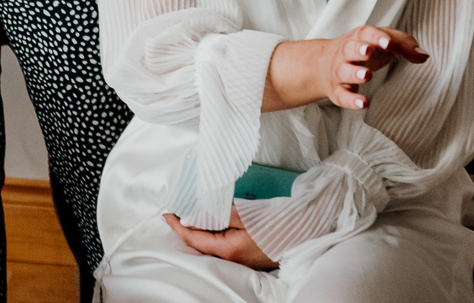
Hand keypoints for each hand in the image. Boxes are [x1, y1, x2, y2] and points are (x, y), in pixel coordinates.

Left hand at [162, 208, 276, 269]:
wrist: (306, 230)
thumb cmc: (277, 220)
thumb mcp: (243, 213)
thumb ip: (216, 215)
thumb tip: (192, 217)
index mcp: (229, 249)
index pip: (194, 239)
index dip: (178, 227)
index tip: (166, 214)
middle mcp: (234, 259)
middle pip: (201, 245)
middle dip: (186, 230)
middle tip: (175, 213)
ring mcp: (242, 260)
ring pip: (211, 247)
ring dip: (199, 232)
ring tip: (190, 216)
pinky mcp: (249, 256)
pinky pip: (223, 247)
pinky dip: (213, 235)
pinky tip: (211, 223)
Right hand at [322, 25, 428, 109]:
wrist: (321, 64)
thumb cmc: (360, 51)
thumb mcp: (379, 42)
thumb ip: (402, 44)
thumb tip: (424, 55)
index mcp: (359, 38)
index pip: (366, 33)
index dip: (376, 37)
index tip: (387, 42)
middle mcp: (346, 53)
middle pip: (349, 49)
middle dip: (359, 50)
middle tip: (369, 51)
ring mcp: (339, 72)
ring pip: (343, 71)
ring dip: (354, 73)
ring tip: (367, 75)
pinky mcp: (337, 91)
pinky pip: (342, 96)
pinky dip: (352, 100)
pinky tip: (364, 103)